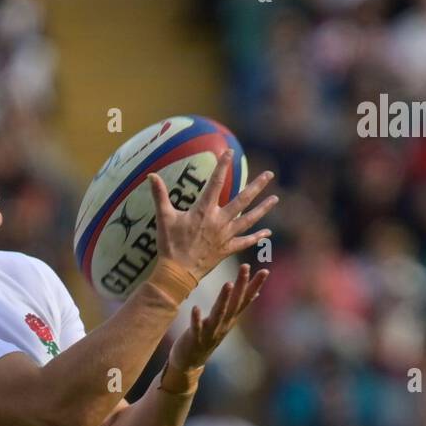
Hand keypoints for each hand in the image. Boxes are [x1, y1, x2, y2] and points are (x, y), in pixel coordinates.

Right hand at [148, 148, 276, 283]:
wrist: (177, 274)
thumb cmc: (170, 245)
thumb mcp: (164, 218)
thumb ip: (159, 195)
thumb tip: (150, 175)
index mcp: (204, 211)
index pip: (216, 182)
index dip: (222, 165)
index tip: (229, 151)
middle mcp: (219, 221)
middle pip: (242, 199)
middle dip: (257, 186)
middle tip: (270, 174)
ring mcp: (225, 236)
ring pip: (249, 219)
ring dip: (263, 209)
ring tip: (275, 198)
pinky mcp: (227, 250)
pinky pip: (245, 242)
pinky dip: (257, 237)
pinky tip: (268, 232)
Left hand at [167, 262, 268, 370]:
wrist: (191, 361)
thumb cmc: (208, 336)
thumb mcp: (226, 321)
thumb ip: (238, 307)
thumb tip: (255, 293)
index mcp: (230, 319)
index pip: (245, 299)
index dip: (255, 286)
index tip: (265, 271)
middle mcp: (223, 324)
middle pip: (234, 303)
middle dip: (241, 285)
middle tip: (245, 266)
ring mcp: (210, 332)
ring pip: (219, 314)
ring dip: (224, 299)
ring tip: (228, 283)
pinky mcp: (195, 338)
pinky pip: (197, 327)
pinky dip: (197, 319)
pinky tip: (195, 307)